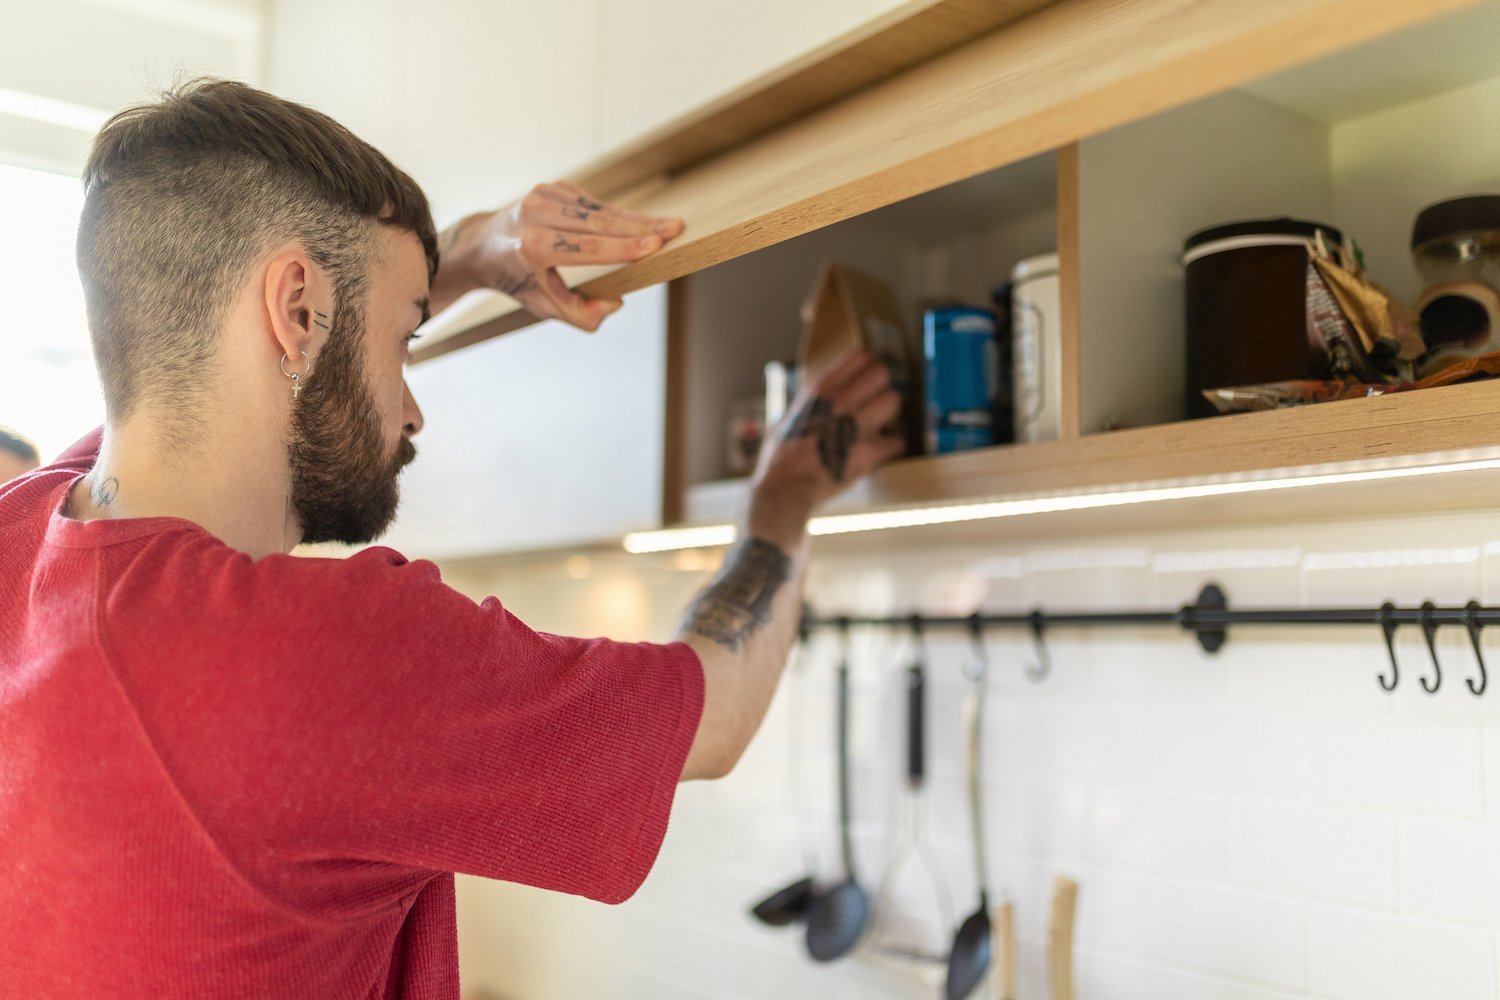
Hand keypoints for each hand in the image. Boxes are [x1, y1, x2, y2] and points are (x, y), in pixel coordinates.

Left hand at [433, 180, 683, 329]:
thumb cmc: (518, 279)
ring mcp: (545, 195)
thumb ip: (581, 314)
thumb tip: (616, 301)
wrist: (484, 244)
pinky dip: (619, 215)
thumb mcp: (544, 306)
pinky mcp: (555, 187)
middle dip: (643, 227)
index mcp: (531, 246)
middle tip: (677, 229)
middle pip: (600, 222)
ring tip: (670, 226)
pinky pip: (595, 203)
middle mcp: (535, 214)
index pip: (586, 246)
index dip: (624, 247)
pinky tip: (640, 225)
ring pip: (602, 209)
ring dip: (638, 219)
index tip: (656, 245)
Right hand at [747, 349, 905, 548]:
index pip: (859, 357)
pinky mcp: (869, 452)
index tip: (869, 376)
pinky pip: (897, 440)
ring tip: (882, 423)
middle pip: (881, 372)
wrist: (786, 489)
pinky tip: (882, 449)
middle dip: (882, 386)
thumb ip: (811, 406)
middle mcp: (840, 402)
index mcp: (821, 391)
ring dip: (890, 413)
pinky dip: (892, 446)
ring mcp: (856, 425)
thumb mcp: (790, 419)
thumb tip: (818, 401)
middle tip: (877, 400)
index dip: (868, 366)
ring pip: (893, 400)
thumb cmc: (781, 458)